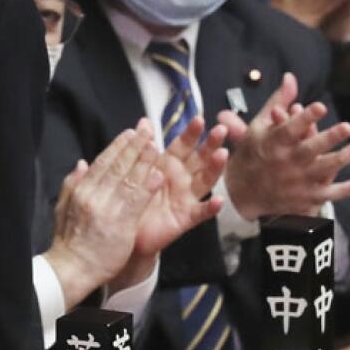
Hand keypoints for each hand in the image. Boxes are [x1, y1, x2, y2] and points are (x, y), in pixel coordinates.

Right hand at [43, 128, 164, 309]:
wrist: (71, 268)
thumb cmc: (69, 242)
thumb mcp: (62, 207)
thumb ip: (72, 183)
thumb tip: (81, 163)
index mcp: (81, 190)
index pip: (102, 162)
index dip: (118, 146)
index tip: (130, 133)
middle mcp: (93, 195)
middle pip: (117, 165)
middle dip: (134, 146)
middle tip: (148, 130)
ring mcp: (107, 208)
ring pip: (129, 179)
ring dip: (144, 161)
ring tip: (156, 146)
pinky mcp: (120, 224)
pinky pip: (137, 201)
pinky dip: (147, 186)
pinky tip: (158, 175)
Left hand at [109, 118, 227, 292]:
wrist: (126, 230)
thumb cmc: (132, 197)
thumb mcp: (136, 169)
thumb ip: (143, 147)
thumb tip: (144, 121)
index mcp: (167, 165)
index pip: (182, 145)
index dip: (191, 133)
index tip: (199, 119)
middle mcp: (181, 179)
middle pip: (199, 159)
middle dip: (209, 144)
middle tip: (220, 130)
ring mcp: (186, 198)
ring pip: (204, 180)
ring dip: (215, 168)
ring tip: (223, 154)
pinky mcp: (185, 217)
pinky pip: (200, 212)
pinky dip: (210, 207)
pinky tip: (218, 201)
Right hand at [218, 73, 349, 220]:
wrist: (240, 191)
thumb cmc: (253, 151)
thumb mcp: (259, 125)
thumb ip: (279, 102)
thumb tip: (291, 77)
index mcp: (272, 142)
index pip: (290, 128)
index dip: (305, 117)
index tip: (320, 107)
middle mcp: (284, 161)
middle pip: (309, 149)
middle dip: (329, 138)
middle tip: (348, 127)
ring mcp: (294, 181)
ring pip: (321, 170)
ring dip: (340, 159)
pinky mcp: (302, 197)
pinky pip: (324, 194)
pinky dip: (341, 191)